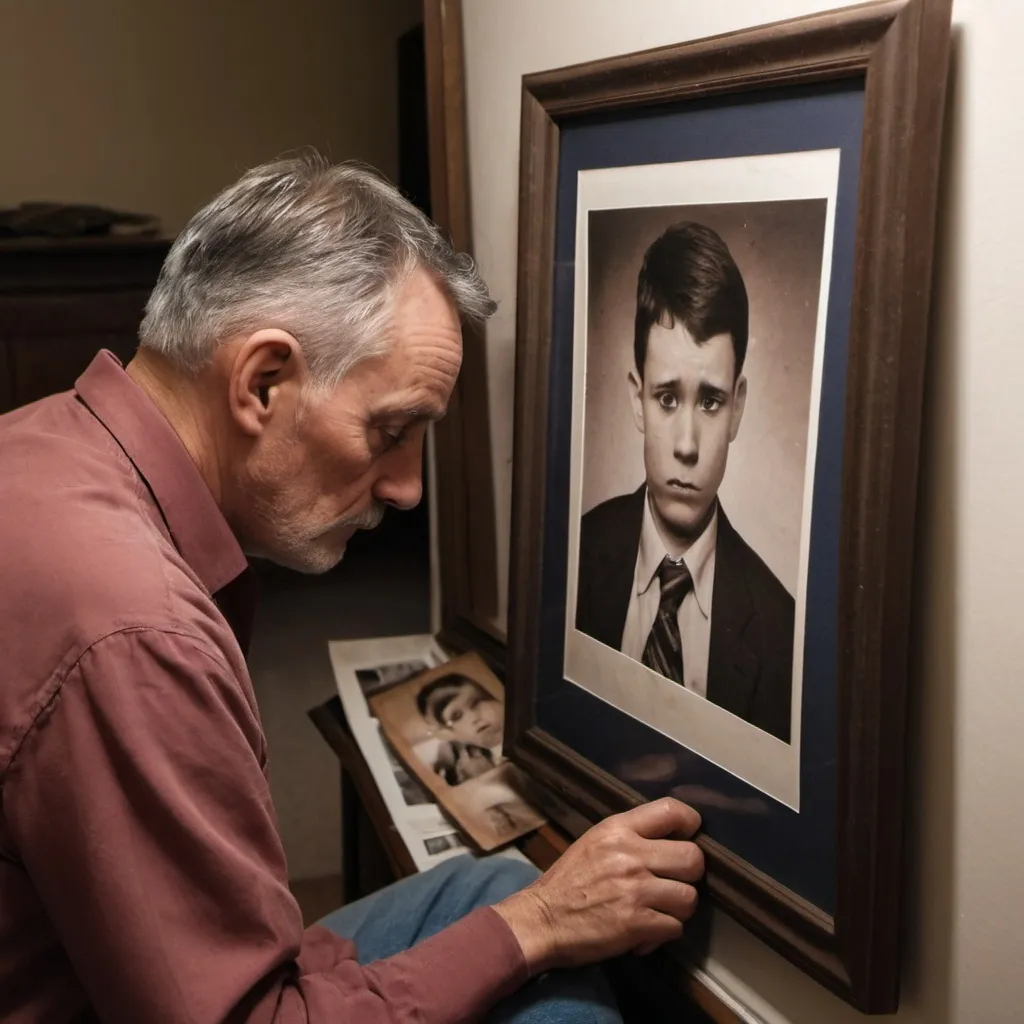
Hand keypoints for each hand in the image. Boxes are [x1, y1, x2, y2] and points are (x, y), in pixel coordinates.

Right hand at [492, 798, 702, 973]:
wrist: (541, 920)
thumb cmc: (568, 881)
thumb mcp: (594, 842)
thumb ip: (630, 836)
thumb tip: (672, 837)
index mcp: (618, 829)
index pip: (671, 811)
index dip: (690, 824)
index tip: (687, 837)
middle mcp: (630, 855)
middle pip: (693, 858)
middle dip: (689, 874)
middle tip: (673, 882)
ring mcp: (635, 890)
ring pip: (690, 897)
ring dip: (678, 908)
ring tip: (659, 910)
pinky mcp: (636, 924)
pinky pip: (675, 928)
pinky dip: (662, 934)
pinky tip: (644, 932)